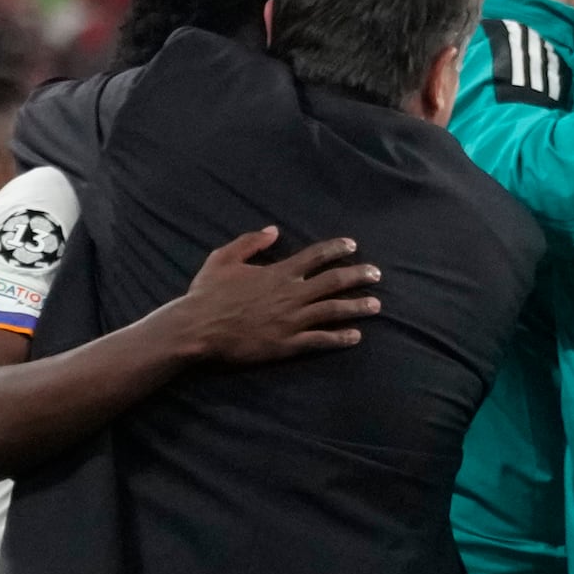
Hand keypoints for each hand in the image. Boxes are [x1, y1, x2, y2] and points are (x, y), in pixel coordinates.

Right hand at [167, 228, 377, 364]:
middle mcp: (290, 294)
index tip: (353, 246)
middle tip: (376, 274)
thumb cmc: (207, 293)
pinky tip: (356, 336)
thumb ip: (249, 242)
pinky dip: (340, 338)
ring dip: (357, 307)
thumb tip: (273, 230)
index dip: (336, 249)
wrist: (196, 328)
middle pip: (334, 282)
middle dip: (358, 275)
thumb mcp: (223, 259)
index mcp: (278, 272)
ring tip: (376, 305)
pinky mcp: (287, 343)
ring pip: (333, 310)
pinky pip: (320, 340)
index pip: (315, 256)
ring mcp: (291, 320)